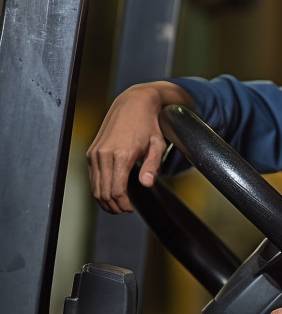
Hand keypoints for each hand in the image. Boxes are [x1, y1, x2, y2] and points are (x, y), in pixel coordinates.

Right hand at [86, 81, 193, 213]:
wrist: (134, 103)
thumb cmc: (150, 123)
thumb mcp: (158, 144)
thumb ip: (152, 165)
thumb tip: (147, 184)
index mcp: (121, 154)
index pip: (116, 190)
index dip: (123, 204)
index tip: (130, 209)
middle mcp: (103, 154)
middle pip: (103, 192)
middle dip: (113, 205)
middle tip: (124, 210)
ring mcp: (95, 152)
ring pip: (94, 186)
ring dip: (104, 199)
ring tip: (117, 205)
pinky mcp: (91, 151)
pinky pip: (92, 176)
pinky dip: (99, 188)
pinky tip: (110, 192)